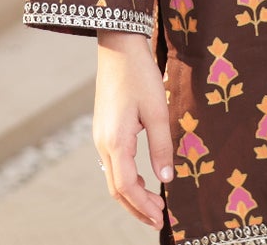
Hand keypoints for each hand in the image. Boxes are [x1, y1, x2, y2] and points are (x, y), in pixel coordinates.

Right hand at [93, 29, 173, 227]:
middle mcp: (102, 143)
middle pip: (116, 189)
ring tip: (154, 205)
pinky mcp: (103, 130)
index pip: (127, 186)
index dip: (144, 206)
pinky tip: (144, 179)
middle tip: (159, 219)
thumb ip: (162, 147)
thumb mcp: (158, 111)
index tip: (162, 217)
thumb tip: (166, 180)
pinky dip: (127, 179)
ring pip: (112, 178)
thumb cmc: (140, 76)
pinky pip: (113, 165)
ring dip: (132, 195)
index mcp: (115, 141)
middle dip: (137, 208)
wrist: (119, 48)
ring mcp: (100, 137)